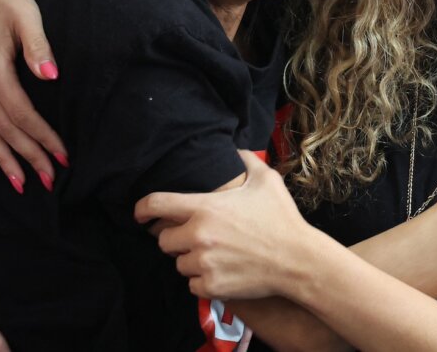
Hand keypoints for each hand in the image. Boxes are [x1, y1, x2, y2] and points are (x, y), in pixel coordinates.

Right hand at [0, 0, 65, 190]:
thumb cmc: (9, 2)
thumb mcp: (27, 16)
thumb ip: (38, 46)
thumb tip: (51, 75)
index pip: (21, 114)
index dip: (42, 138)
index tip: (63, 156)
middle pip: (4, 130)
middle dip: (28, 157)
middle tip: (49, 180)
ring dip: (3, 161)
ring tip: (22, 185)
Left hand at [135, 151, 307, 299]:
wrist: (297, 260)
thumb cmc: (282, 219)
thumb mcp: (267, 180)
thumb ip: (246, 159)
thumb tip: (235, 150)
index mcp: (205, 208)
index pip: (157, 204)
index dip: (141, 209)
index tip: (138, 214)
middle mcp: (198, 235)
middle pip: (163, 241)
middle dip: (176, 239)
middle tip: (198, 238)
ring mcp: (203, 263)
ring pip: (179, 264)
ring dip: (191, 261)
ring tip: (216, 255)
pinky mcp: (211, 286)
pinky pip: (192, 285)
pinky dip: (203, 280)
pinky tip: (222, 272)